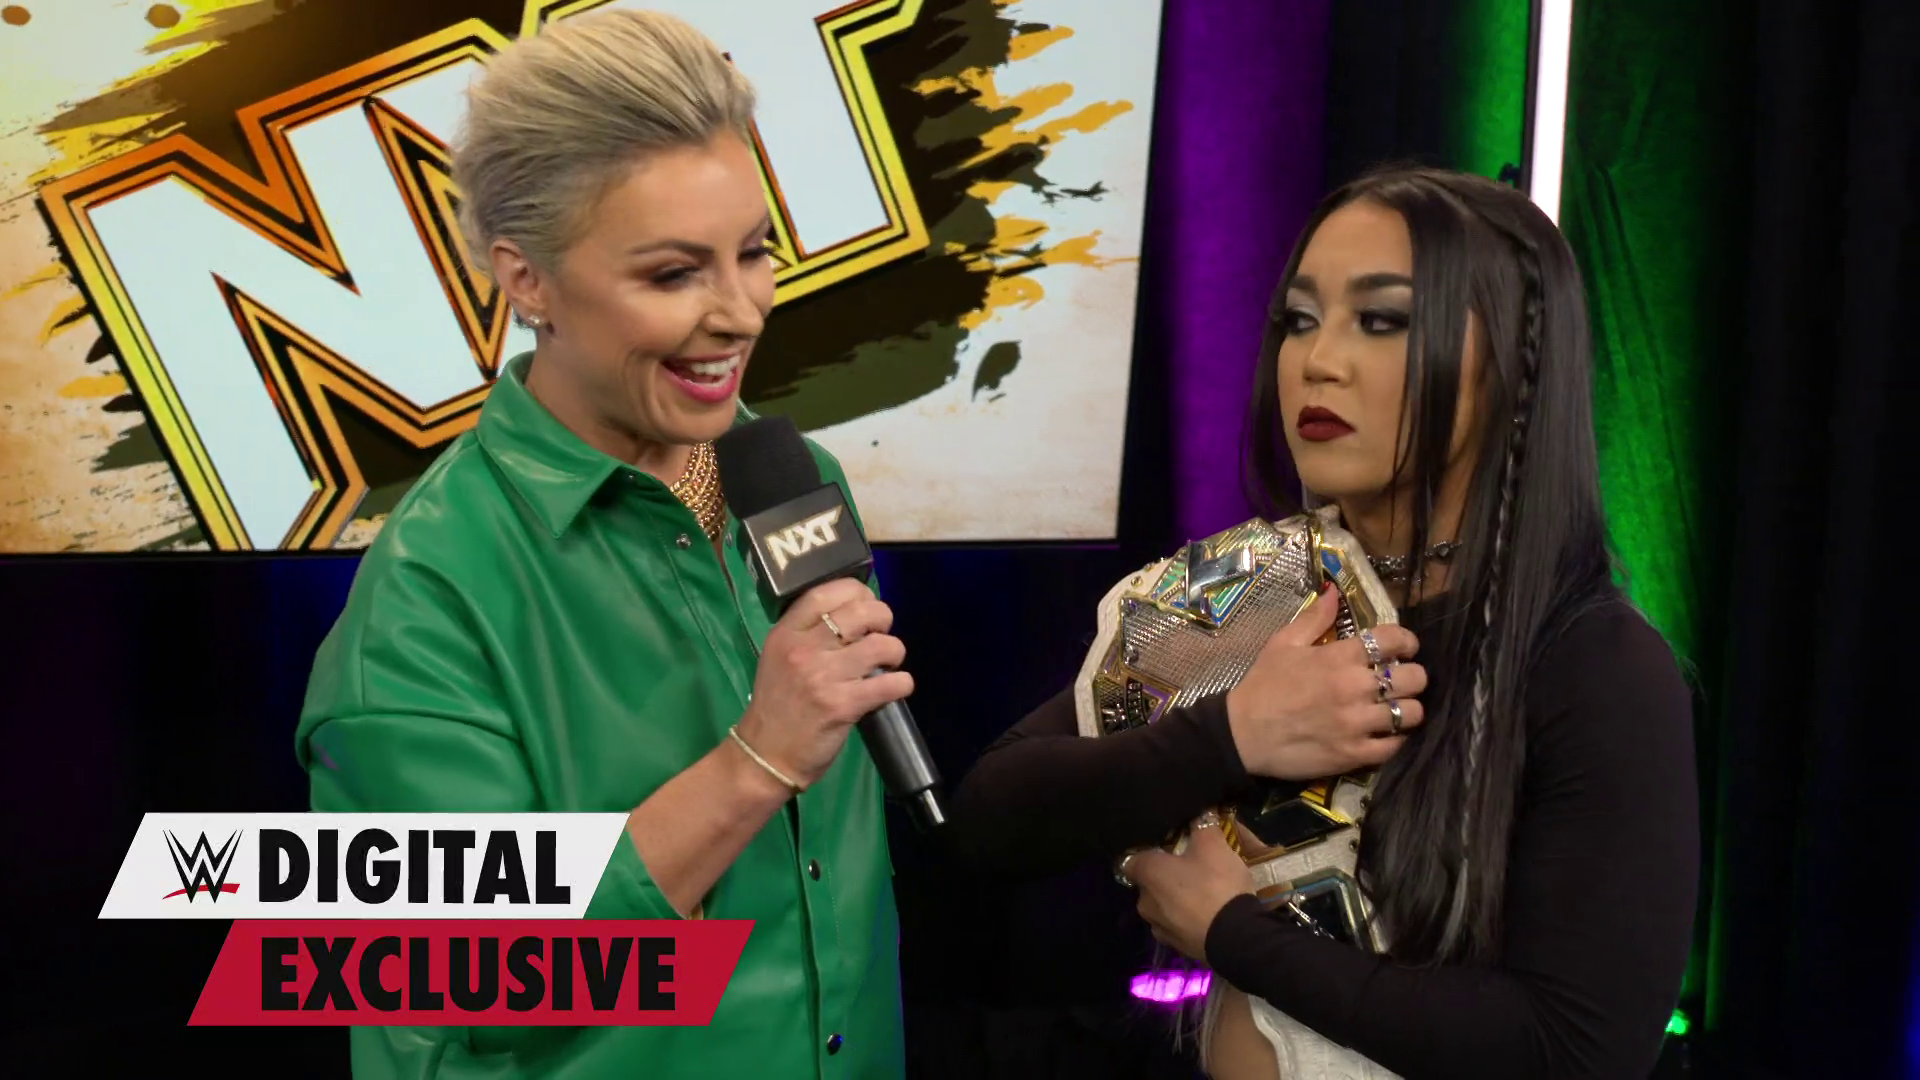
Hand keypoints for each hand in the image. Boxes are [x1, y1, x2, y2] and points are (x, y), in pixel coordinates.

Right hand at [734, 578, 913, 789]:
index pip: (826, 592)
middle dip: (883, 618)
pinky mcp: (843, 705)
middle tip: (881, 635)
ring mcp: (823, 677)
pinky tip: (895, 688)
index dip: (858, 591)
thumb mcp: (779, 657)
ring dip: (895, 652)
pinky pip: (890, 683)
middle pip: (861, 612)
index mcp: (786, 633)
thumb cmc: (778, 705)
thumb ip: (809, 633)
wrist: (765, 755)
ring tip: (889, 663)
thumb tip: (855, 614)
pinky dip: (902, 683)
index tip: (867, 603)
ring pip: (881, 645)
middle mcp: (804, 649)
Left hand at [1126, 823, 1256, 961]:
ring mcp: (1158, 927)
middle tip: (1190, 866)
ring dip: (1177, 899)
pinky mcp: (1176, 946)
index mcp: (1147, 873)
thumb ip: (1203, 824)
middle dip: (1166, 875)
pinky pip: (1177, 925)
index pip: (1131, 858)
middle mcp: (1144, 901)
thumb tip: (1201, 811)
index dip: (1146, 851)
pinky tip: (1207, 914)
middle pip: (1149, 882)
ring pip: (1163, 906)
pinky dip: (1187, 919)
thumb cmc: (1216, 884)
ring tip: (1202, 892)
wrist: (1236, 937)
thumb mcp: (1214, 845)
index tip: (1164, 847)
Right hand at [1225, 584, 1427, 780]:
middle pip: (1414, 678)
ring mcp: (1357, 723)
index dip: (1407, 642)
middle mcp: (1355, 687)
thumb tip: (1334, 591)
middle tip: (1401, 681)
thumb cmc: (1263, 685)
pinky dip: (1396, 739)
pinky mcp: (1354, 753)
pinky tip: (1385, 733)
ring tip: (1397, 708)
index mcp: (1340, 656)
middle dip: (1413, 676)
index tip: (1405, 648)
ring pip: (1411, 713)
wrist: (1242, 734)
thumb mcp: (1283, 643)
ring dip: (1408, 709)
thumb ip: (1314, 617)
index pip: (1394, 640)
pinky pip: (1395, 745)